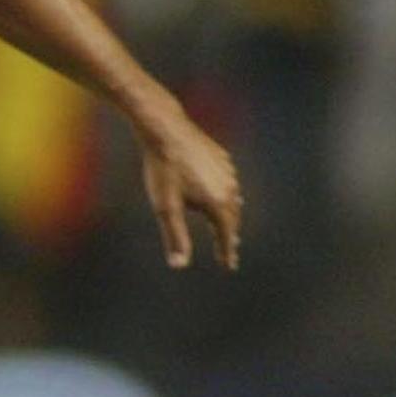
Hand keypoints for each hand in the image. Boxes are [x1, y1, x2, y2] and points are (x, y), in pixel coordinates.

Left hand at [137, 110, 240, 270]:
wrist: (165, 130)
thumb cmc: (163, 170)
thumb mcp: (166, 208)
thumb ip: (175, 237)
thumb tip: (179, 265)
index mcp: (217, 203)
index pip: (225, 235)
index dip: (226, 252)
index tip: (229, 266)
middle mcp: (229, 187)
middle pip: (232, 218)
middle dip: (229, 235)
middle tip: (229, 249)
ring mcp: (227, 170)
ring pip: (232, 199)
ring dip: (229, 214)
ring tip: (226, 224)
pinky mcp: (221, 157)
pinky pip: (228, 181)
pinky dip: (225, 193)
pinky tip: (221, 192)